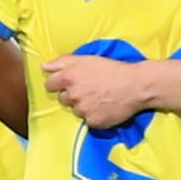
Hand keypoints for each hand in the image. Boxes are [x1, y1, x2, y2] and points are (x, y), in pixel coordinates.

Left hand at [44, 48, 158, 127]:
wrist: (136, 85)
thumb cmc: (112, 69)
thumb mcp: (86, 58)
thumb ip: (62, 62)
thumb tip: (44, 67)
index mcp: (68, 77)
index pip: (50, 85)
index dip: (59, 83)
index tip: (70, 83)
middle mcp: (72, 94)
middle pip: (63, 99)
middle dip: (72, 95)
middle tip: (89, 90)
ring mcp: (82, 109)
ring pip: (76, 110)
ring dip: (84, 106)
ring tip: (99, 99)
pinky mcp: (93, 121)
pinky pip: (88, 121)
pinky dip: (95, 116)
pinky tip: (105, 108)